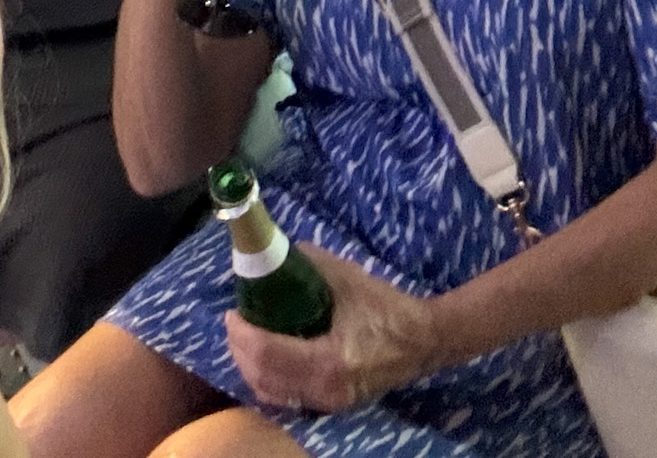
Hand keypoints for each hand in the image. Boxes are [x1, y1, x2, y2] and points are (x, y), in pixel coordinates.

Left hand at [225, 246, 436, 414]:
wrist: (423, 341)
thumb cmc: (386, 307)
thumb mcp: (346, 277)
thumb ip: (308, 263)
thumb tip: (275, 251)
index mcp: (329, 362)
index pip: (268, 354)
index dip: (243, 334)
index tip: (232, 312)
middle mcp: (325, 390)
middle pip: (263, 378)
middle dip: (240, 350)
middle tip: (235, 322)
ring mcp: (329, 403)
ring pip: (272, 393)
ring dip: (250, 366)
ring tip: (245, 336)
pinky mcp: (333, 404)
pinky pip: (288, 397)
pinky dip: (268, 379)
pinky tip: (265, 355)